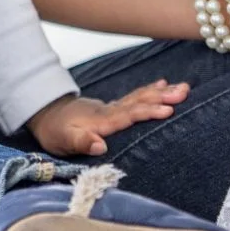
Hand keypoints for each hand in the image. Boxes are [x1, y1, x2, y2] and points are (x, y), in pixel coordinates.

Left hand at [26, 82, 188, 157]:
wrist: (44, 113)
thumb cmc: (54, 131)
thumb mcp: (62, 140)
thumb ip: (81, 141)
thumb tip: (100, 145)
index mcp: (101, 121)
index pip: (128, 116)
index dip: (147, 113)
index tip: (168, 110)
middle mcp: (109, 112)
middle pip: (139, 103)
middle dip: (162, 98)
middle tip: (184, 92)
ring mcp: (111, 108)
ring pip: (140, 98)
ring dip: (161, 93)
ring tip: (183, 88)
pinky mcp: (111, 109)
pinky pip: (134, 98)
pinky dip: (149, 91)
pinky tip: (162, 85)